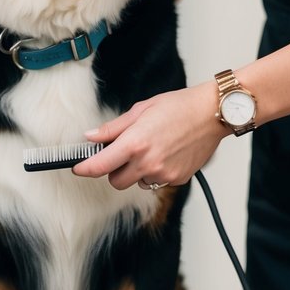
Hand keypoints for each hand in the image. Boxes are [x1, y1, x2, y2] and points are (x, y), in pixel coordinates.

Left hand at [75, 82, 224, 190]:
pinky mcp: (177, 179)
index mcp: (135, 143)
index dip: (84, 168)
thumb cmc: (179, 107)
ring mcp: (164, 174)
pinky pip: (156, 182)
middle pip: (116, 181)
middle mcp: (148, 163)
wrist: (212, 113)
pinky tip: (165, 154)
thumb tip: (91, 137)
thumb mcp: (141, 110)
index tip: (77, 168)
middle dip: (114, 170)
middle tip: (121, 153)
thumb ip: (114, 128)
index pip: (100, 165)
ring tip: (151, 149)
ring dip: (137, 172)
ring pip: (137, 183)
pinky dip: (155, 173)